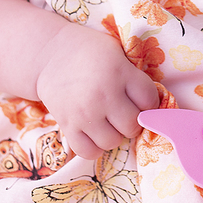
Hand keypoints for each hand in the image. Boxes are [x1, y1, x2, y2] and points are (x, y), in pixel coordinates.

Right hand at [34, 23, 159, 158]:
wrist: (48, 53)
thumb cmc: (89, 51)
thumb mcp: (116, 51)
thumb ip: (133, 74)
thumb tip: (153, 103)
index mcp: (119, 72)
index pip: (149, 100)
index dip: (149, 101)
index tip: (141, 99)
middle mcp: (103, 94)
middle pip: (133, 125)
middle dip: (133, 120)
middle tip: (125, 111)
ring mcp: (84, 113)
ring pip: (113, 141)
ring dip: (114, 134)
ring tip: (109, 121)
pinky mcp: (67, 125)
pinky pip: (89, 152)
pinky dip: (95, 146)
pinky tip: (94, 132)